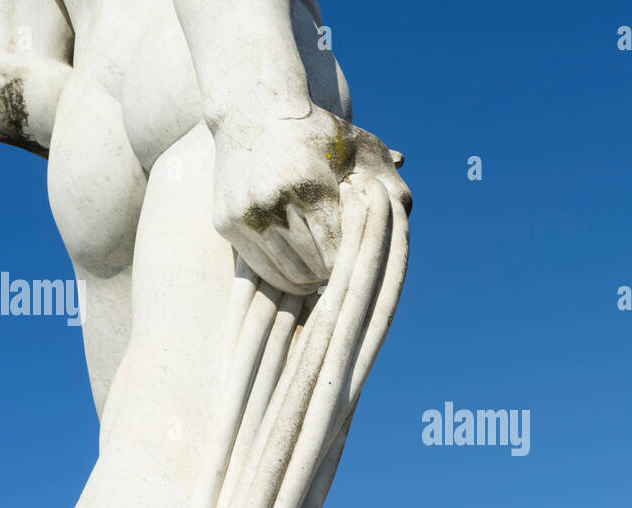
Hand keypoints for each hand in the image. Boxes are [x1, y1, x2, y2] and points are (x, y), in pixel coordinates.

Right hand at [211, 106, 410, 294]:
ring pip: (287, 275)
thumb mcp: (359, 146)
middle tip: (342, 266)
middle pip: (314, 268)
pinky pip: (261, 268)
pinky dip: (281, 271)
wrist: (253, 108)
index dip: (352, 260)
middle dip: (332, 271)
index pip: (338, 253)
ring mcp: (246, 215)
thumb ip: (388, 181)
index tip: (360, 256)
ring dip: (307, 276)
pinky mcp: (226, 223)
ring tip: (321, 266)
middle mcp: (273, 203)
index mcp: (310, 186)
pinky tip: (297, 261)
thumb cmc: (318, 131)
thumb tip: (405, 214)